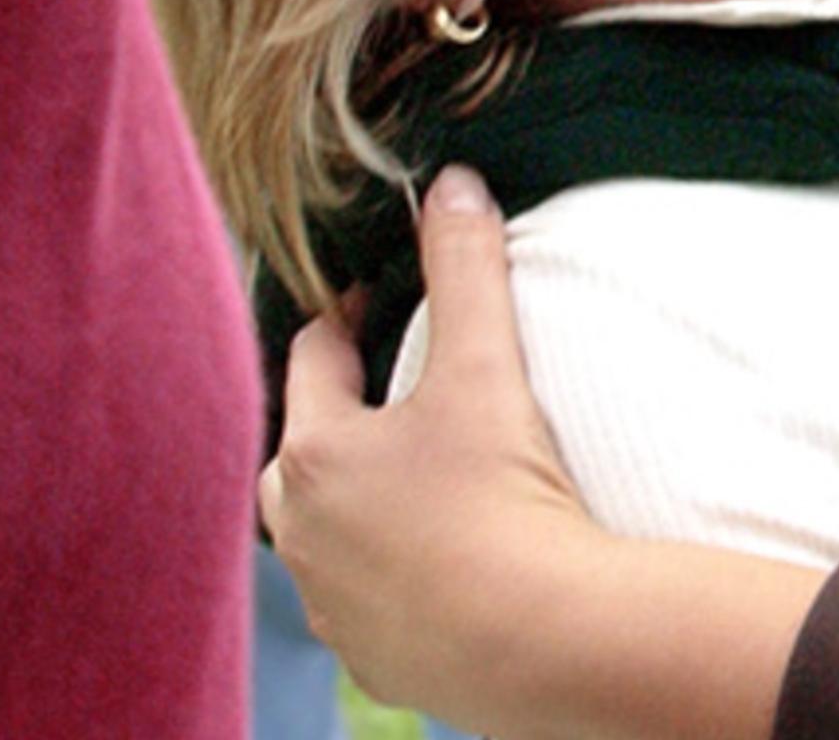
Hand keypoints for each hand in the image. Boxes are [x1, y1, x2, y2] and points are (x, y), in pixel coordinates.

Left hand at [265, 166, 610, 732]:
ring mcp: (331, 601)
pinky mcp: (370, 656)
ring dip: (363, 502)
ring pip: (329, 531)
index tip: (379, 303)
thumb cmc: (501, 499)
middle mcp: (301, 532)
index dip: (346, 320)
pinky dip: (393, 575)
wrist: (537, 637)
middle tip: (402, 397)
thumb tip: (452, 184)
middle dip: (344, 417)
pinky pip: (366, 599)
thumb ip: (466, 267)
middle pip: (305, 450)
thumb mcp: (486, 367)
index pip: (313, 358)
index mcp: (313, 453)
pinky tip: (442, 562)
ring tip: (425, 482)